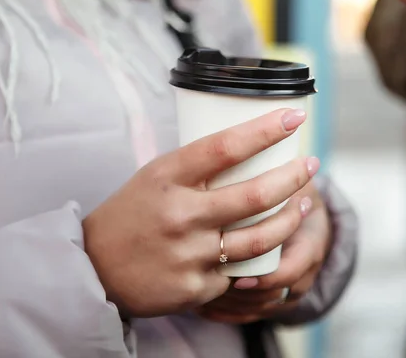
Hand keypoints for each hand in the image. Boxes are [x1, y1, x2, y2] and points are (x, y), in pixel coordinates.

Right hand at [83, 109, 319, 317]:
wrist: (94, 268)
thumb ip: (197, 167)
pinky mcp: (195, 288)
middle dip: (294, 176)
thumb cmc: (132, 213)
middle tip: (311, 164)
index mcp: (167, 176)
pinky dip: (258, 258)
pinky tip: (270, 245)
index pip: (225, 146)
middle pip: (255, 194)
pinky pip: (240, 271)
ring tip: (303, 204)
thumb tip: (250, 145)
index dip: (265, 129)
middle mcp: (180, 214)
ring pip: (260, 238)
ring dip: (291, 219)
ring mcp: (189, 254)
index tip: (295, 117)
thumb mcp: (156, 176)